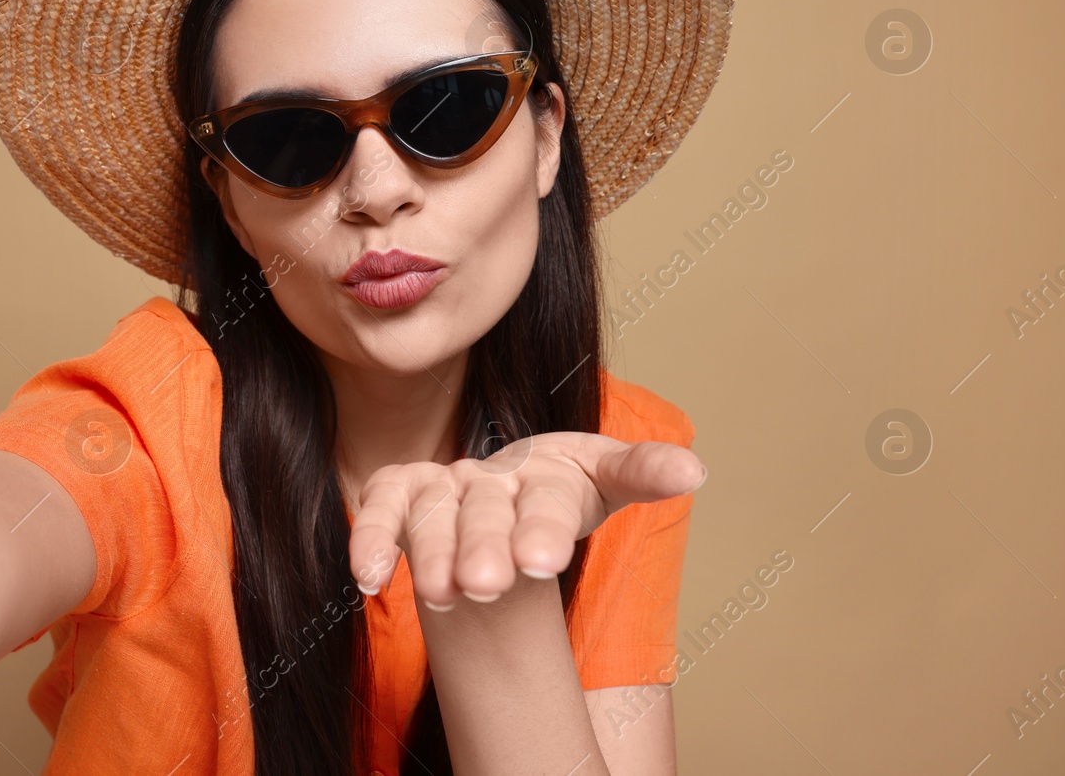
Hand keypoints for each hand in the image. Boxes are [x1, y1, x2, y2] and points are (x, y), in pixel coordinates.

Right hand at [347, 432, 704, 609]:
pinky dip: (369, 538)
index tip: (542, 561)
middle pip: (488, 510)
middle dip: (484, 545)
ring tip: (442, 595)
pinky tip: (369, 579)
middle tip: (487, 585)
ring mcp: (444, 483)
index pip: (549, 498)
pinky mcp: (401, 492)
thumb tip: (695, 469)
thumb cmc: (559, 491)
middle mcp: (492, 475)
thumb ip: (642, 473)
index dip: (543, 527)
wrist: (505, 487)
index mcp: (549, 470)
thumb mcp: (603, 482)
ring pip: (432, 513)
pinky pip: (381, 508)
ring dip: (432, 551)